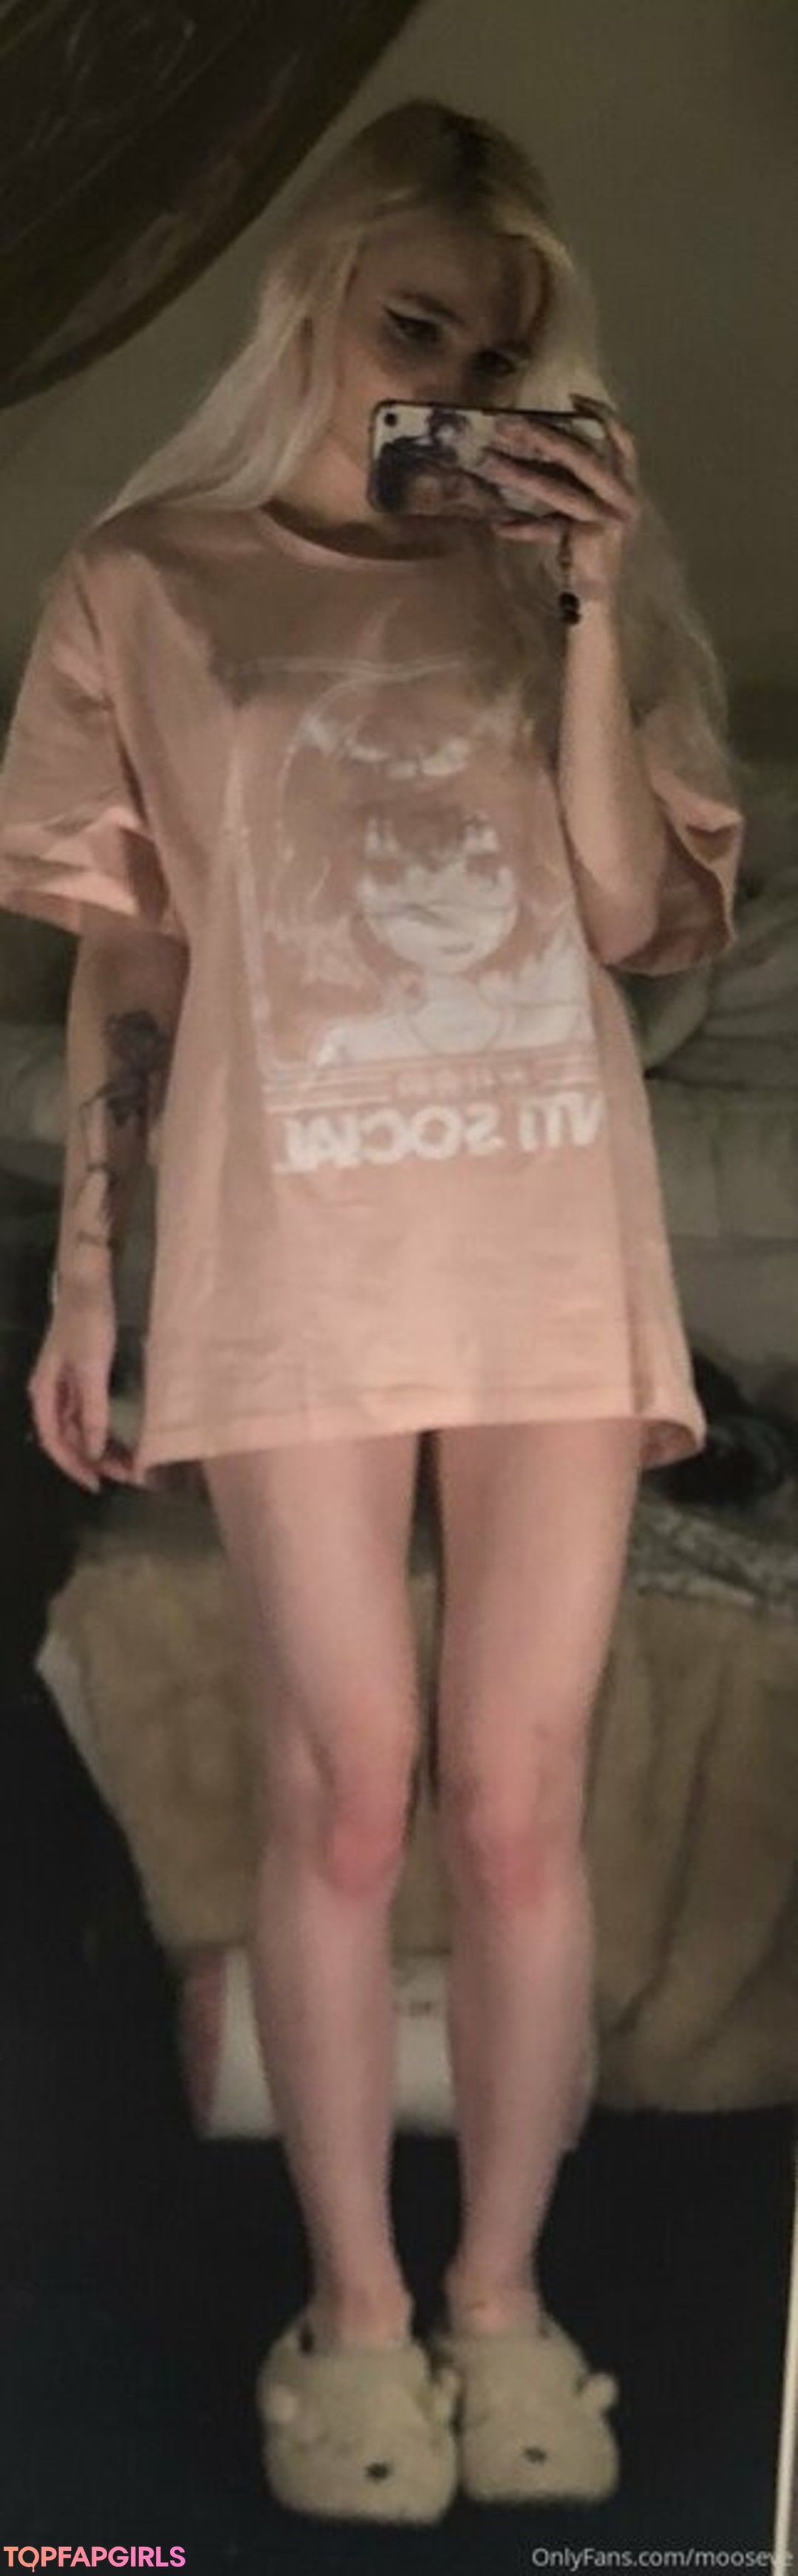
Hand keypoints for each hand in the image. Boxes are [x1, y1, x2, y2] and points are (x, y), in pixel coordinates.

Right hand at [26, 1275, 136, 1493]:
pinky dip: (107, 1428)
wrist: (91, 1282)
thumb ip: (92, 1410)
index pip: (54, 1441)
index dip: (73, 1466)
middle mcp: (52, 1394)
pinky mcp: (85, 1377)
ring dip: (103, 1446)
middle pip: (70, 1438)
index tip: (97, 1484)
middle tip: (126, 1476)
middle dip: (94, 1460)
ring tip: (130, 1464)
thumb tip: (94, 1451)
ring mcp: (68, 1386)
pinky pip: (93, 1412)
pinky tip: (125, 1437)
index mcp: (44, 1393)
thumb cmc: (87, 1323)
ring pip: (83, 1427)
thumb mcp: (91, 1368)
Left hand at [483, 406, 640, 599]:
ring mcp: (607, 519)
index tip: (574, 397)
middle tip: (508, 423)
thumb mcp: (586, 508)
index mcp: (626, 486)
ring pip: (559, 489)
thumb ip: (572, 480)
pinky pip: (547, 528)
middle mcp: (623, 498)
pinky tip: (498, 525)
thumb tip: (533, 445)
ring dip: (521, 474)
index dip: (603, 416)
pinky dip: (522, 528)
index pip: (624, 441)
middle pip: (582, 457)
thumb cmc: (590, 550)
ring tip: (490, 462)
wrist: (600, 599)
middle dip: (543, 436)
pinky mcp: (588, 540)